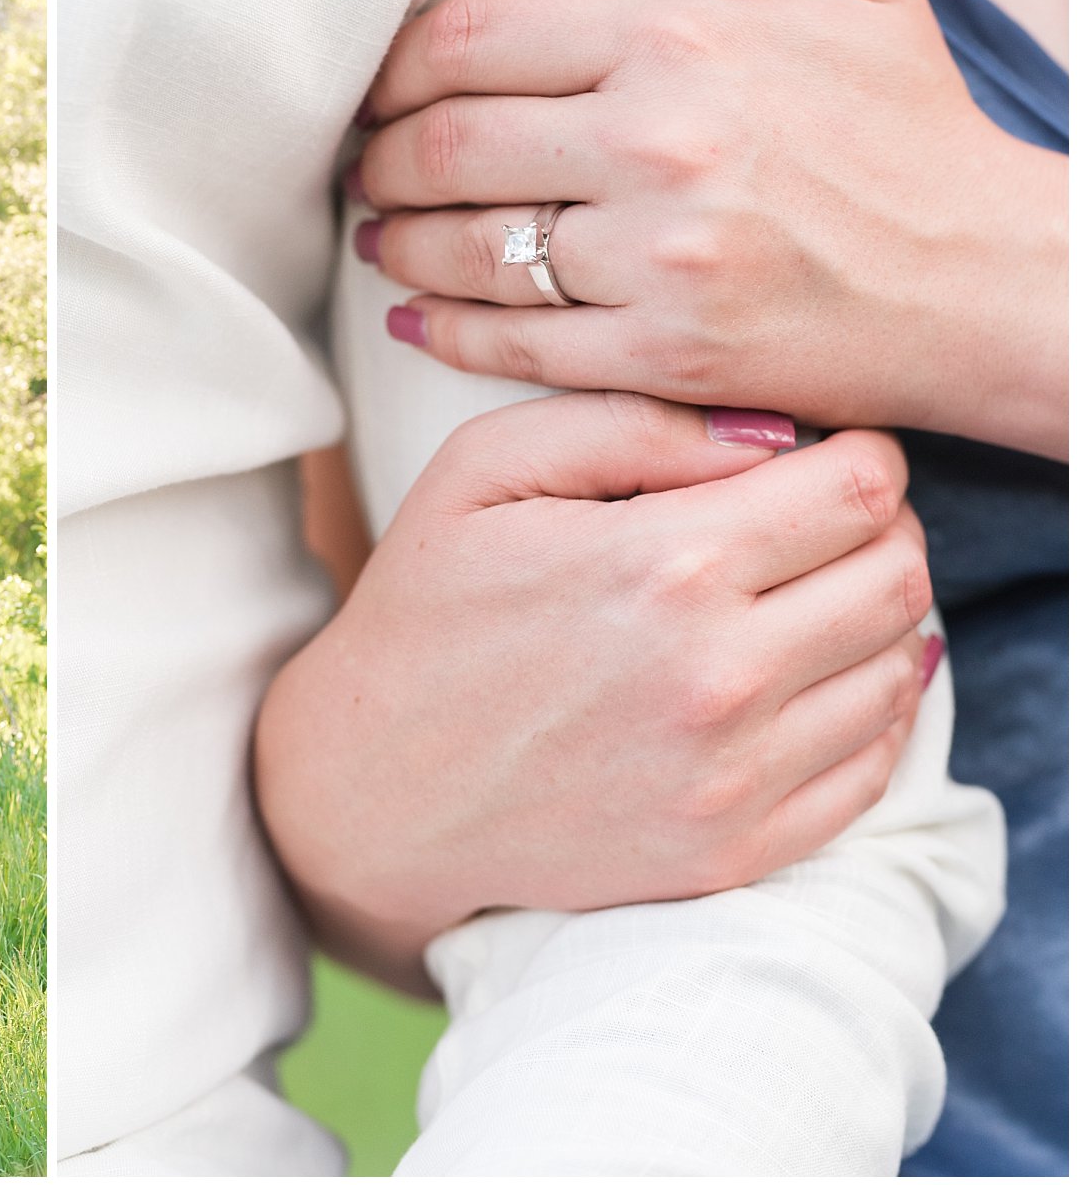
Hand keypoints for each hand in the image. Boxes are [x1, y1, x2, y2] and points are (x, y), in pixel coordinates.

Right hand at [253, 391, 934, 996]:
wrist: (371, 790)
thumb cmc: (422, 611)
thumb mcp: (481, 471)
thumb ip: (627, 423)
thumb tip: (771, 434)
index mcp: (664, 565)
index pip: (861, 489)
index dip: (856, 457)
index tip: (815, 460)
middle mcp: (719, 676)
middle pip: (899, 574)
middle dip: (874, 530)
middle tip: (811, 525)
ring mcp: (733, 776)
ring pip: (900, 668)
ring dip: (870, 620)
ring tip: (796, 601)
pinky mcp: (734, 849)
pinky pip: (872, 768)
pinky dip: (862, 712)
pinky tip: (798, 681)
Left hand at [351, 0, 1066, 458]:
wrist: (992, 285)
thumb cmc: (911, 131)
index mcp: (682, 40)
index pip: (471, 40)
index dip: (394, 70)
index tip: (379, 92)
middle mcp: (658, 143)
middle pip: (448, 144)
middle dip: (382, 159)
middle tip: (366, 169)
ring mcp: (659, 258)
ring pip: (465, 249)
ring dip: (399, 244)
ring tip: (383, 237)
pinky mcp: (663, 354)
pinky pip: (511, 343)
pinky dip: (445, 331)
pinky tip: (418, 317)